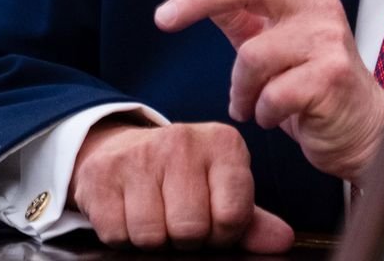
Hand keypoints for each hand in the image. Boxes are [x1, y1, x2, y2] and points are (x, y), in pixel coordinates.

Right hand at [69, 119, 293, 251]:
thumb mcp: (222, 188)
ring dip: (154, 240)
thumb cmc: (183, 176)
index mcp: (223, 143)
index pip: (233, 215)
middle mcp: (182, 140)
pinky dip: (123, 236)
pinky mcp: (101, 173)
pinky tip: (130, 213)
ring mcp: (139, 154)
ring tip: (157, 216)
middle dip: (186, 239)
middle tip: (181, 223)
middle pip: (190, 228)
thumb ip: (251, 219)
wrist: (123, 149)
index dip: (223, 235)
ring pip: (151, 235)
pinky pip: (116, 234)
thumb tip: (282, 241)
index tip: (215, 226)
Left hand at [155, 0, 383, 181]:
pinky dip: (262, 112)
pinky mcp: (331, 75)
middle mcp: (316, 6)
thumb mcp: (269, 44)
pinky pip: (271, 93)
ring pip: (251, 56)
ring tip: (252, 104)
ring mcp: (327, 38)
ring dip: (240, 90)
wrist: (358, 128)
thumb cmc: (310, 82)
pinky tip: (276, 116)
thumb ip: (236, 12)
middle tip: (163, 19)